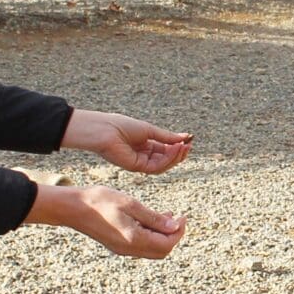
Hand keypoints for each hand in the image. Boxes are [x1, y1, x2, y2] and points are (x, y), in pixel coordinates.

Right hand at [25, 183, 186, 258]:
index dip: (179, 232)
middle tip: (177, 217)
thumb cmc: (101, 201)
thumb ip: (154, 218)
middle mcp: (129, 249)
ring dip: (162, 236)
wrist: (73, 208)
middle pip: (162, 251)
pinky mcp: (117, 246)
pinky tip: (150, 220)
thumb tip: (174, 226)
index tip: (183, 216)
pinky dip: (151, 236)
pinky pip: (141, 246)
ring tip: (166, 215)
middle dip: (173, 236)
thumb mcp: (131, 204)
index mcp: (134, 239)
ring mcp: (122, 250)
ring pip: (152, 250)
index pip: (167, 244)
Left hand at [61, 109, 192, 174]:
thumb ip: (167, 136)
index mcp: (145, 145)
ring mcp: (140, 163)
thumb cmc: (121, 126)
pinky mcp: (137, 167)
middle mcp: (143, 156)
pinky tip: (174, 149)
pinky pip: (156, 166)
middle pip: (166, 159)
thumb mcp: (149, 130)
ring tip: (183, 147)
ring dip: (175, 157)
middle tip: (188, 146)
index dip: (177, 147)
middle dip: (178, 154)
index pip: (165, 150)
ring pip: (163, 165)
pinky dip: (167, 159)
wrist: (105, 129)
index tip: (188, 141)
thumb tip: (185, 137)